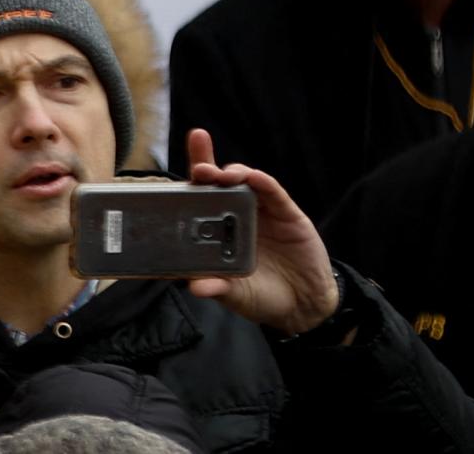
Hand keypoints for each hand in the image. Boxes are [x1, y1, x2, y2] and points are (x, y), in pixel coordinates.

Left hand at [182, 129, 342, 336]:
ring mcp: (262, 211)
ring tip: (223, 175)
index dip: (188, 178)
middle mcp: (237, 214)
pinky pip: (274, 194)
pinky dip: (264, 183)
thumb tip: (194, 288)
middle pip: (218, 182)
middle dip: (206, 167)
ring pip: (245, 182)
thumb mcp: (236, 294)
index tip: (169, 168)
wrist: (304, 306)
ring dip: (233, 174)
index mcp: (218, 228)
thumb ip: (217, 288)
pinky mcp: (287, 214)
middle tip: (200, 169)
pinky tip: (255, 178)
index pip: (198, 196)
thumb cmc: (261, 295)